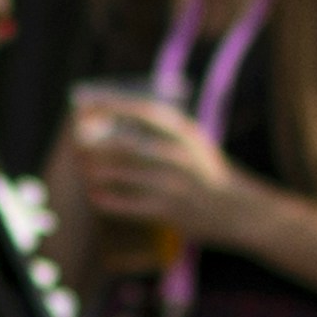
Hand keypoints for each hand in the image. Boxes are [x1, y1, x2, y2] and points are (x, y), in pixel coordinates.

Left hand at [64, 88, 245, 244]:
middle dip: (95, 142)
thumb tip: (117, 121)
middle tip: (76, 145)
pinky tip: (96, 197)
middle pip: (126, 142)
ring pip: (122, 173)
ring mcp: (174, 183)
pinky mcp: (169, 210)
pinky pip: (128, 205)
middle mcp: (179, 155)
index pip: (144, 112)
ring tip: (84, 172)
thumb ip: (163, 132)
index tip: (87, 105)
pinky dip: (108, 200)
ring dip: (96, 172)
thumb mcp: (194, 144)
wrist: (241, 210)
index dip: (113, 106)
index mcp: (186, 134)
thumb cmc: (208, 174)